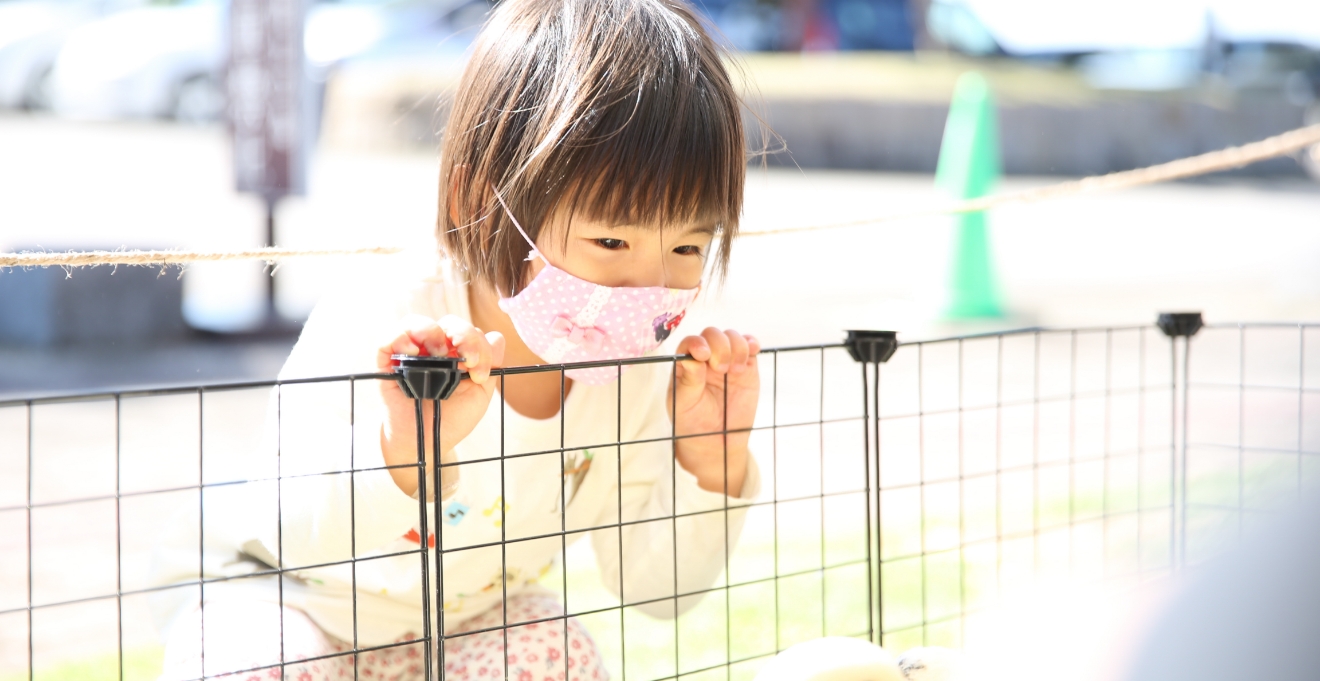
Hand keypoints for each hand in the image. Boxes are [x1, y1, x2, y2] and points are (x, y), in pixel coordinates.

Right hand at [378, 314, 504, 498]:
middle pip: (448, 323)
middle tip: (468, 361)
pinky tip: (414, 353)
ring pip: (416, 322)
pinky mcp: (387, 362)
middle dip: (463, 335)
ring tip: (439, 354)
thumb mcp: (478, 394)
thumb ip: (491, 366)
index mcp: (456, 353)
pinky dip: (400, 338)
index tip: (480, 372)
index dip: (478, 345)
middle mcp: (433, 348)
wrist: (425, 443)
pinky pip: (389, 338)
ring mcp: (410, 354)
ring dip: (431, 332)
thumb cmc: (450, 419)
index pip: (470, 332)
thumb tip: (497, 336)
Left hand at [670, 328, 760, 496]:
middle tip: (721, 369)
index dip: (697, 343)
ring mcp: (727, 360)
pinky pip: (751, 347)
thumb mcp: (684, 404)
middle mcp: (706, 357)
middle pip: (712, 335)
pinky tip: (752, 351)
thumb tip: (692, 359)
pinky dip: (752, 344)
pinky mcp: (747, 367)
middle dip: (719, 346)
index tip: (703, 355)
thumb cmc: (693, 421)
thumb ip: (688, 381)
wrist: (717, 440)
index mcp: (687, 363)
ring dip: (736, 347)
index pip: (690, 343)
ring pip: (732, 337)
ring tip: (735, 371)